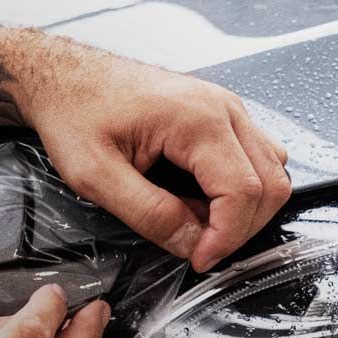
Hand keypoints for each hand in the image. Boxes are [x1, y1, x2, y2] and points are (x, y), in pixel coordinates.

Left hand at [19, 51, 291, 271]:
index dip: (226, 237)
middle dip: (239, 228)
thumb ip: (148, 213)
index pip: (244, 191)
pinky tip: (200, 200)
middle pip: (270, 183)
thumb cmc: (75, 114)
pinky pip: (254, 158)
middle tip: (198, 249)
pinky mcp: (220, 115)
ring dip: (245, 209)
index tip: (199, 259)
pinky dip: (239, 189)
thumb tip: (191, 243)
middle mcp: (223, 108)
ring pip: (271, 170)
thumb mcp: (95, 176)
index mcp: (197, 120)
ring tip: (197, 224)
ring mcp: (226, 108)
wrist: (66, 78)